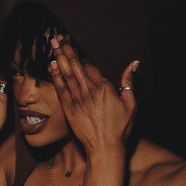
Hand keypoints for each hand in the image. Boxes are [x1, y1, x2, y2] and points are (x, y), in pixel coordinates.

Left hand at [48, 36, 134, 157]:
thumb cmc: (120, 128)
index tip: (76, 48)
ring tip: (51, 44)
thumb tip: (134, 63)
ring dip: (58, 58)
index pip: (90, 67)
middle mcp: (89, 91)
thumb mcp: (131, 104)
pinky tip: (51, 65)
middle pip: (75, 65)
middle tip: (57, 37)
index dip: (82, 57)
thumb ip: (129, 82)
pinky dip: (55, 75)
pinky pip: (60, 88)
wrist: (105, 149)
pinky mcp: (69, 109)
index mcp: (105, 88)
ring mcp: (77, 100)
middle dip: (65, 50)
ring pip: (66, 74)